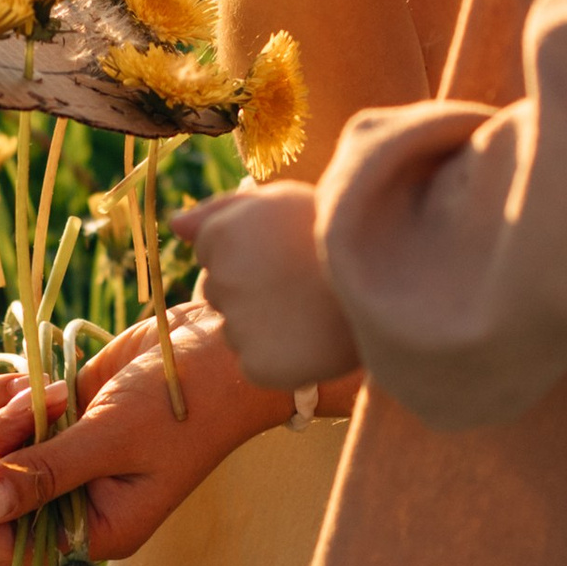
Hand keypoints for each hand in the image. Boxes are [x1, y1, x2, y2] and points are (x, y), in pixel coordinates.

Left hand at [0, 306, 285, 563]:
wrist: (218, 347)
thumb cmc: (182, 404)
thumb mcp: (110, 440)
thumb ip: (43, 475)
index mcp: (98, 531)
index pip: (11, 545)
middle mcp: (77, 502)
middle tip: (28, 404)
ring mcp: (66, 458)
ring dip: (7, 411)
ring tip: (48, 388)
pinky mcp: (61, 419)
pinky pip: (8, 414)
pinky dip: (13, 392)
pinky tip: (41, 375)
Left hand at [179, 183, 359, 388]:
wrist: (391, 279)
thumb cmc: (336, 232)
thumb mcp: (281, 199)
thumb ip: (221, 209)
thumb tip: (174, 224)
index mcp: (222, 235)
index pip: (209, 250)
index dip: (247, 249)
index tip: (283, 248)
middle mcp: (221, 281)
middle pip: (217, 291)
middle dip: (249, 288)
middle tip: (299, 281)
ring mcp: (238, 327)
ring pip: (236, 329)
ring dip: (263, 323)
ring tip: (310, 309)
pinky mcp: (259, 366)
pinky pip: (256, 363)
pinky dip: (278, 357)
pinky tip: (310, 339)